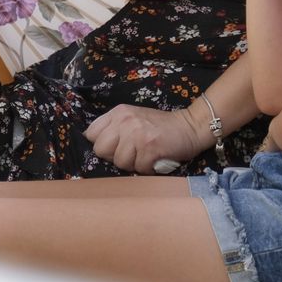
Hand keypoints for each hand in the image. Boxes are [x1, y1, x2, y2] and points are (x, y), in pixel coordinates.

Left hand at [85, 104, 208, 174]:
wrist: (189, 127)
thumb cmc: (159, 127)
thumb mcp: (133, 118)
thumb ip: (115, 128)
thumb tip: (96, 146)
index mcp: (118, 112)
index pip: (91, 134)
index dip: (102, 144)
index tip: (116, 146)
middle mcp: (125, 120)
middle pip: (100, 150)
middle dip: (115, 156)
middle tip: (131, 153)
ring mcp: (137, 133)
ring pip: (119, 162)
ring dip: (133, 164)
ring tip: (146, 154)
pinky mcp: (150, 148)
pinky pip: (138, 169)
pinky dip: (148, 169)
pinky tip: (155, 159)